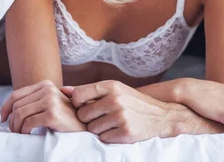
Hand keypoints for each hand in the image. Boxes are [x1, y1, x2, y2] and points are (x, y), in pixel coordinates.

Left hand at [0, 79, 85, 133]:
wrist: (84, 124)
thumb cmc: (65, 116)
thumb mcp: (49, 102)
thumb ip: (34, 100)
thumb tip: (8, 109)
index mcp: (45, 84)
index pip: (16, 94)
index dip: (5, 107)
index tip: (3, 118)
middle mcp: (48, 89)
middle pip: (17, 106)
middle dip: (12, 121)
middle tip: (15, 130)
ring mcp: (51, 101)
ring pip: (20, 114)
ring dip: (17, 127)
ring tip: (21, 133)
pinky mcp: (52, 114)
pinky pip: (28, 123)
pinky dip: (24, 130)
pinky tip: (29, 133)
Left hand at [62, 80, 183, 143]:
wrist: (160, 115)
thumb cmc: (132, 102)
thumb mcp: (114, 89)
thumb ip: (89, 91)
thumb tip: (63, 90)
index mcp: (111, 86)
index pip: (78, 96)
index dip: (78, 104)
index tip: (87, 106)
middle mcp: (115, 99)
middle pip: (83, 115)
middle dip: (89, 118)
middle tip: (102, 116)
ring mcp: (121, 116)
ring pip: (92, 129)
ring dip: (99, 129)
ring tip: (112, 122)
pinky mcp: (125, 132)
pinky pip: (103, 138)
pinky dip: (109, 136)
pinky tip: (119, 129)